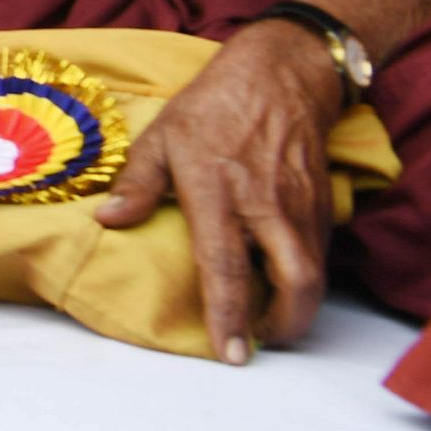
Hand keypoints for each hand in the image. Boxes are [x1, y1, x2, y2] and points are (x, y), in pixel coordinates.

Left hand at [93, 21, 341, 363]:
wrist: (281, 76)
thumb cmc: (213, 106)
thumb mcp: (162, 137)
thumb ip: (137, 184)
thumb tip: (107, 220)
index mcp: (220, 194)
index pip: (227, 268)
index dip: (230, 316)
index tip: (231, 354)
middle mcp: (268, 207)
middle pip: (295, 283)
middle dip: (284, 325)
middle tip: (259, 342)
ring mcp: (301, 207)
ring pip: (314, 274)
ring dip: (297, 306)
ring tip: (268, 320)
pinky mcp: (322, 204)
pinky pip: (320, 253)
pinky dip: (305, 276)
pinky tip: (281, 280)